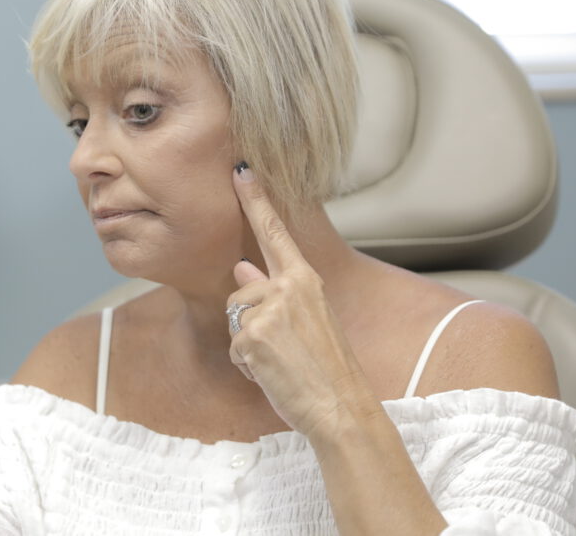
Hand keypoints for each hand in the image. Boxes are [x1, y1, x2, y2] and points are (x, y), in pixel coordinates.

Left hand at [226, 166, 374, 437]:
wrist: (341, 407)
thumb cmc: (328, 368)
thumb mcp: (307, 322)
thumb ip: (275, 294)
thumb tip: (242, 269)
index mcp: (306, 280)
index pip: (275, 232)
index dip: (256, 200)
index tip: (240, 170)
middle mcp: (287, 289)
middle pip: (241, 294)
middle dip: (249, 324)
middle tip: (285, 351)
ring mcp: (268, 311)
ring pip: (235, 321)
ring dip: (249, 348)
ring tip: (281, 363)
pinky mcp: (251, 336)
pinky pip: (234, 349)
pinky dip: (248, 367)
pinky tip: (274, 375)